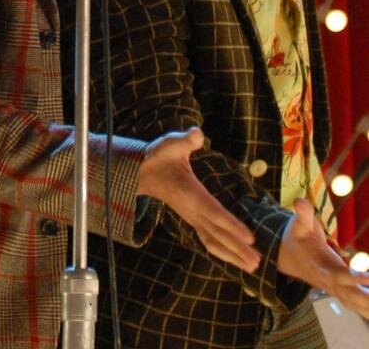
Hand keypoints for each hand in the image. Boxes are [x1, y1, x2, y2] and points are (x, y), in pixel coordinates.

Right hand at [138, 128, 259, 271]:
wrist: (142, 173)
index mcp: (191, 194)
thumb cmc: (159, 157)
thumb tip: (197, 133)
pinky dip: (222, 251)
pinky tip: (234, 259)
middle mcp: (192, 211)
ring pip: (214, 241)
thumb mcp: (171, 144)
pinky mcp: (192, 219)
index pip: (214, 212)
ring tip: (252, 266)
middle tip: (258, 262)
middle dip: (238, 248)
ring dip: (233, 255)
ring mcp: (192, 218)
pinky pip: (209, 240)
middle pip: (218, 233)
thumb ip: (185, 140)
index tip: (250, 238)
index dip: (232, 225)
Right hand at [278, 197, 368, 316]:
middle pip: (351, 296)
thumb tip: (301, 201)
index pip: (339, 275)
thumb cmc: (297, 239)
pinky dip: (366, 308)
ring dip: (368, 307)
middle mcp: (330, 282)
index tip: (367, 275)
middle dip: (367, 299)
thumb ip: (303, 215)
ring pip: (355, 304)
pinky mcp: (341, 291)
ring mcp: (336, 289)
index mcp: (321, 267)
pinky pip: (356, 304)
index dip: (354, 277)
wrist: (289, 257)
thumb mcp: (297, 225)